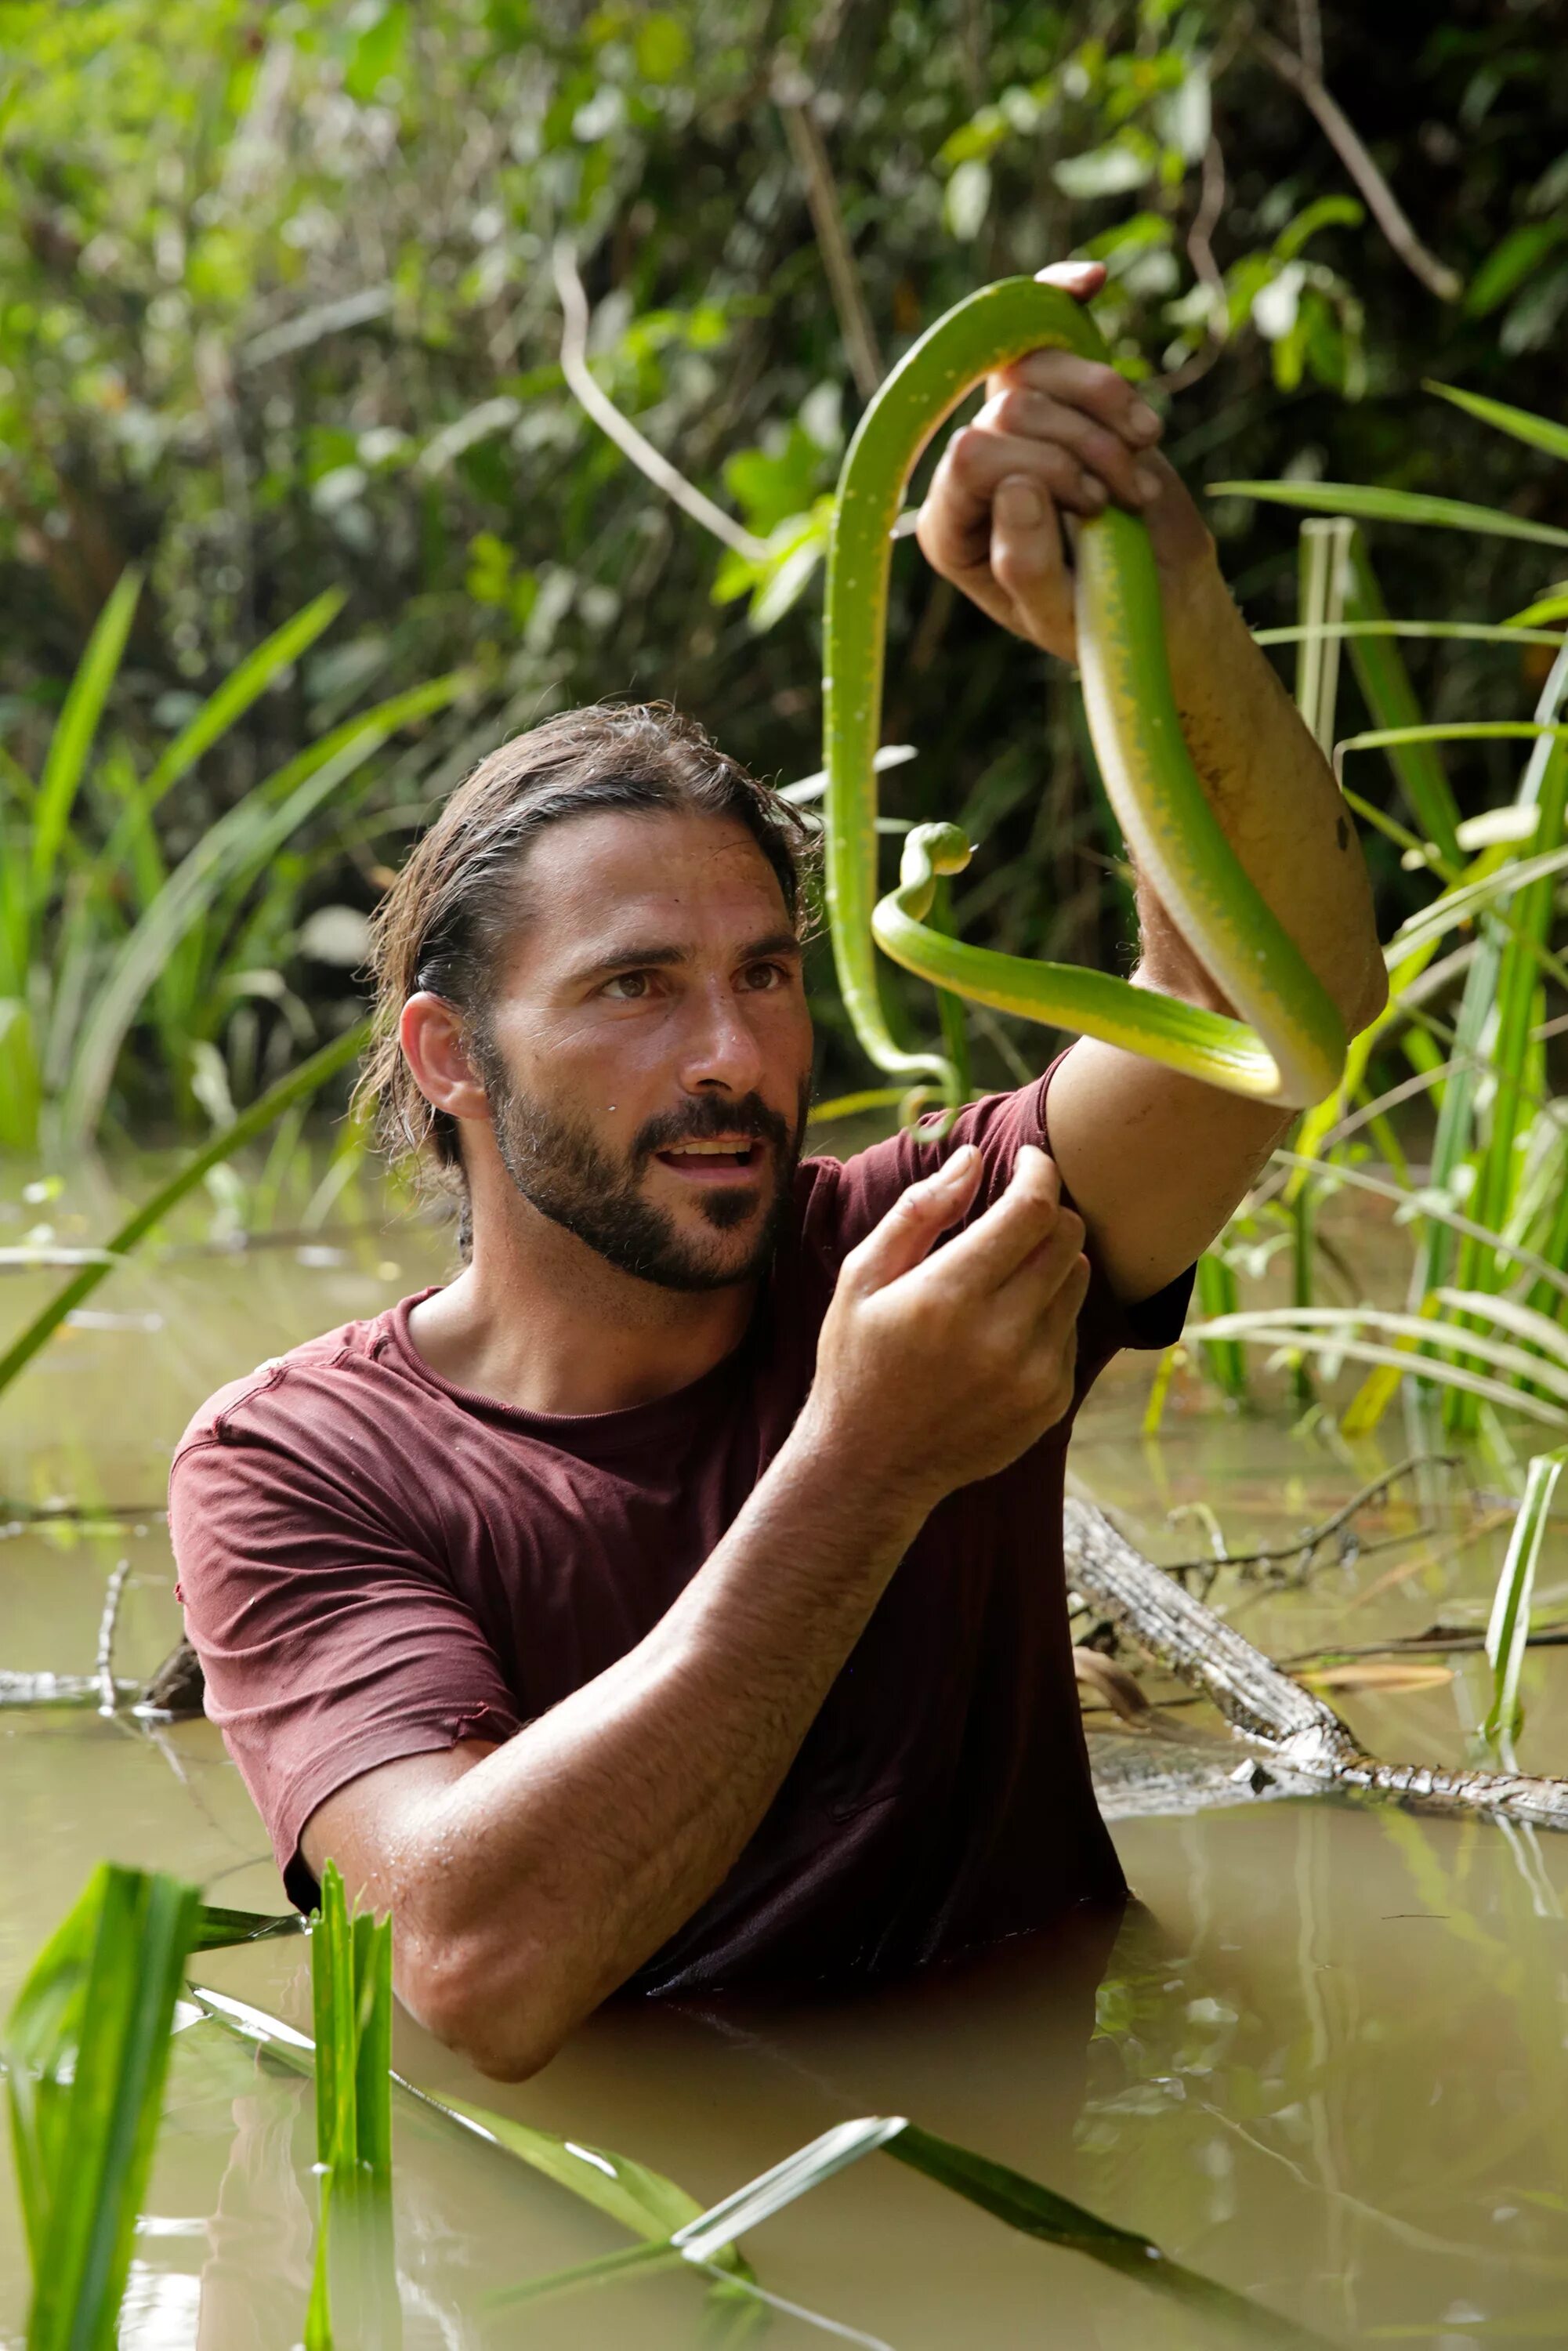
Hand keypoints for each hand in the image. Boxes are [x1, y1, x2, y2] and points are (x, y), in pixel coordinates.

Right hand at [802, 1142, 1090, 1517]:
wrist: (871, 1466)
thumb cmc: (857, 1361)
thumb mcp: (862, 1279)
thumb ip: (919, 1212)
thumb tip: (973, 1159)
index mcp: (947, 1296)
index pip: (1032, 1209)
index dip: (1039, 1172)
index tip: (1030, 1160)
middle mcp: (1000, 1335)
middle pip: (1067, 1238)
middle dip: (1047, 1211)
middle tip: (1014, 1215)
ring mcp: (1033, 1373)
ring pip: (1078, 1280)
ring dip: (1051, 1261)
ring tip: (1004, 1275)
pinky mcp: (1051, 1401)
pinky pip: (1071, 1329)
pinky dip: (1049, 1312)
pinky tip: (1003, 1328)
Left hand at [914, 260, 1215, 663]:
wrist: (1159, 596)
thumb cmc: (1100, 619)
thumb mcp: (1061, 615)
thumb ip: (1026, 565)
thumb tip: (1016, 485)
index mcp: (951, 526)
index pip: (972, 459)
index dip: (1040, 468)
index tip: (1095, 504)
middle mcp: (970, 467)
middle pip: (1010, 408)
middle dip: (1082, 445)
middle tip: (1129, 495)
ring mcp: (1010, 423)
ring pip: (1037, 367)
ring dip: (1105, 403)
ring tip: (1144, 451)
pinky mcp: (1053, 391)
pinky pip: (1042, 325)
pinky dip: (1066, 299)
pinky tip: (1092, 283)